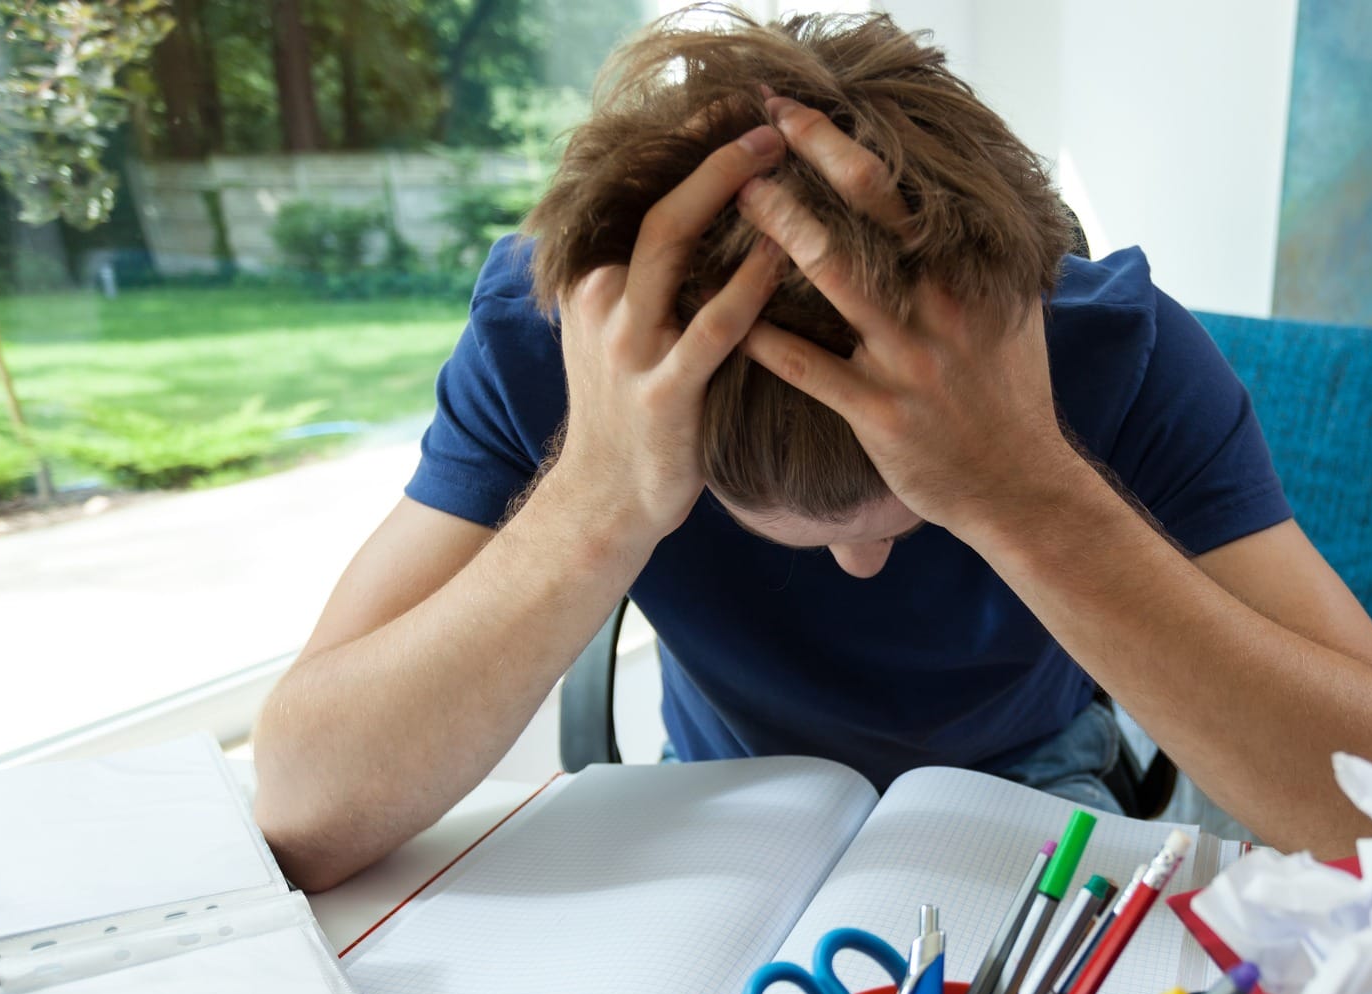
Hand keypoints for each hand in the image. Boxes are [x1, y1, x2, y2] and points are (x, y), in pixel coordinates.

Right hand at [554, 124, 788, 539]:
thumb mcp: (619, 335)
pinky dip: (747, 286)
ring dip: (728, 198)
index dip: (684, 152)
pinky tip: (778, 255)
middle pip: (657, 208)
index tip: (729, 114)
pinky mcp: (663, 391)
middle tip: (767, 127)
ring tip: (778, 163)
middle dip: (713, 160)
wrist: (605, 501)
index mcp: (592, 282)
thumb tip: (694, 227)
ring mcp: (628, 345)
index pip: (640, 199)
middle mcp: (603, 302)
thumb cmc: (632, 413)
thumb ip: (646, 283)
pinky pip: (712, 327)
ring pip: (672, 248)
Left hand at [737, 96, 1078, 531]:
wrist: (1019, 487)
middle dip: (808, 158)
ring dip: (778, 229)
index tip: (795, 113)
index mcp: (969, 273)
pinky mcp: (879, 413)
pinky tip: (718, 313)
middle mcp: (941, 304)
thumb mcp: (1014, 314)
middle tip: (751, 130)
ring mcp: (909, 358)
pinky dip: (760, 337)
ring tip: (735, 197)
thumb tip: (975, 205)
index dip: (842, 143)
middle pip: (869, 208)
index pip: (903, 188)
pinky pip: (806, 366)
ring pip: (832, 275)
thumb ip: (988, 259)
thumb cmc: (1011, 396)